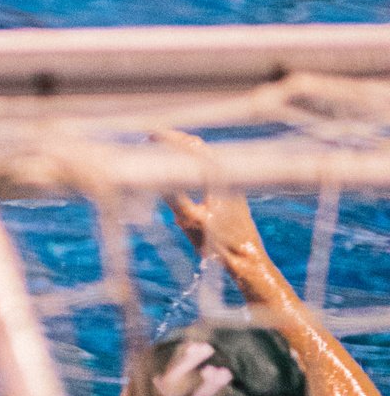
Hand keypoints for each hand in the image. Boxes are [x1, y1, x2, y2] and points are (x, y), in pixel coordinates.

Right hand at [157, 131, 269, 272]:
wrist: (246, 259)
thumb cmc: (221, 243)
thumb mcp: (190, 220)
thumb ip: (173, 196)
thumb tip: (152, 176)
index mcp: (218, 177)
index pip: (191, 147)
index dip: (169, 139)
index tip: (149, 136)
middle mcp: (227, 176)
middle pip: (198, 150)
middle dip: (175, 143)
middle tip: (153, 141)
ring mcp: (229, 185)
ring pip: (202, 161)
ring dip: (182, 155)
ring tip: (162, 154)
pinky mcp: (229, 196)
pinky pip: (205, 173)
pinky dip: (189, 167)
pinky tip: (178, 177)